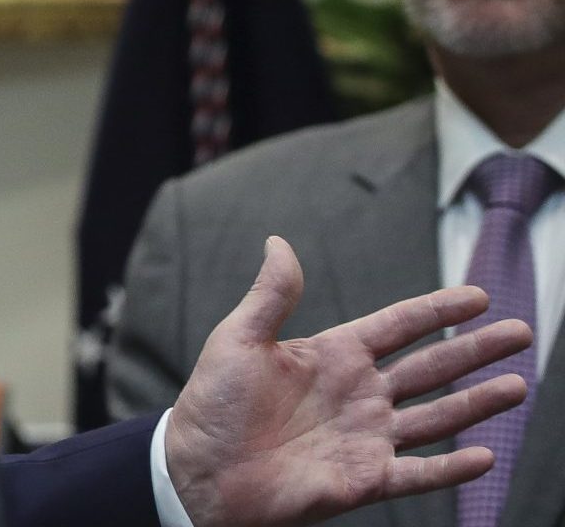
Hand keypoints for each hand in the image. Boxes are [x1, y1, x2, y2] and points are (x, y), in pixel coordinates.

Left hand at [164, 236, 530, 526]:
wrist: (198, 471)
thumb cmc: (212, 405)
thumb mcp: (239, 339)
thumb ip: (270, 295)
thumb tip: (278, 241)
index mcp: (334, 356)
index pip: (399, 326)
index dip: (437, 310)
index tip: (478, 295)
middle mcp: (359, 394)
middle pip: (431, 368)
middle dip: (476, 351)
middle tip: (522, 333)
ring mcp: (366, 437)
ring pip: (436, 417)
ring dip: (477, 403)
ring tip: (517, 386)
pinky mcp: (364, 479)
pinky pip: (418, 473)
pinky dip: (451, 468)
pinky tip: (484, 457)